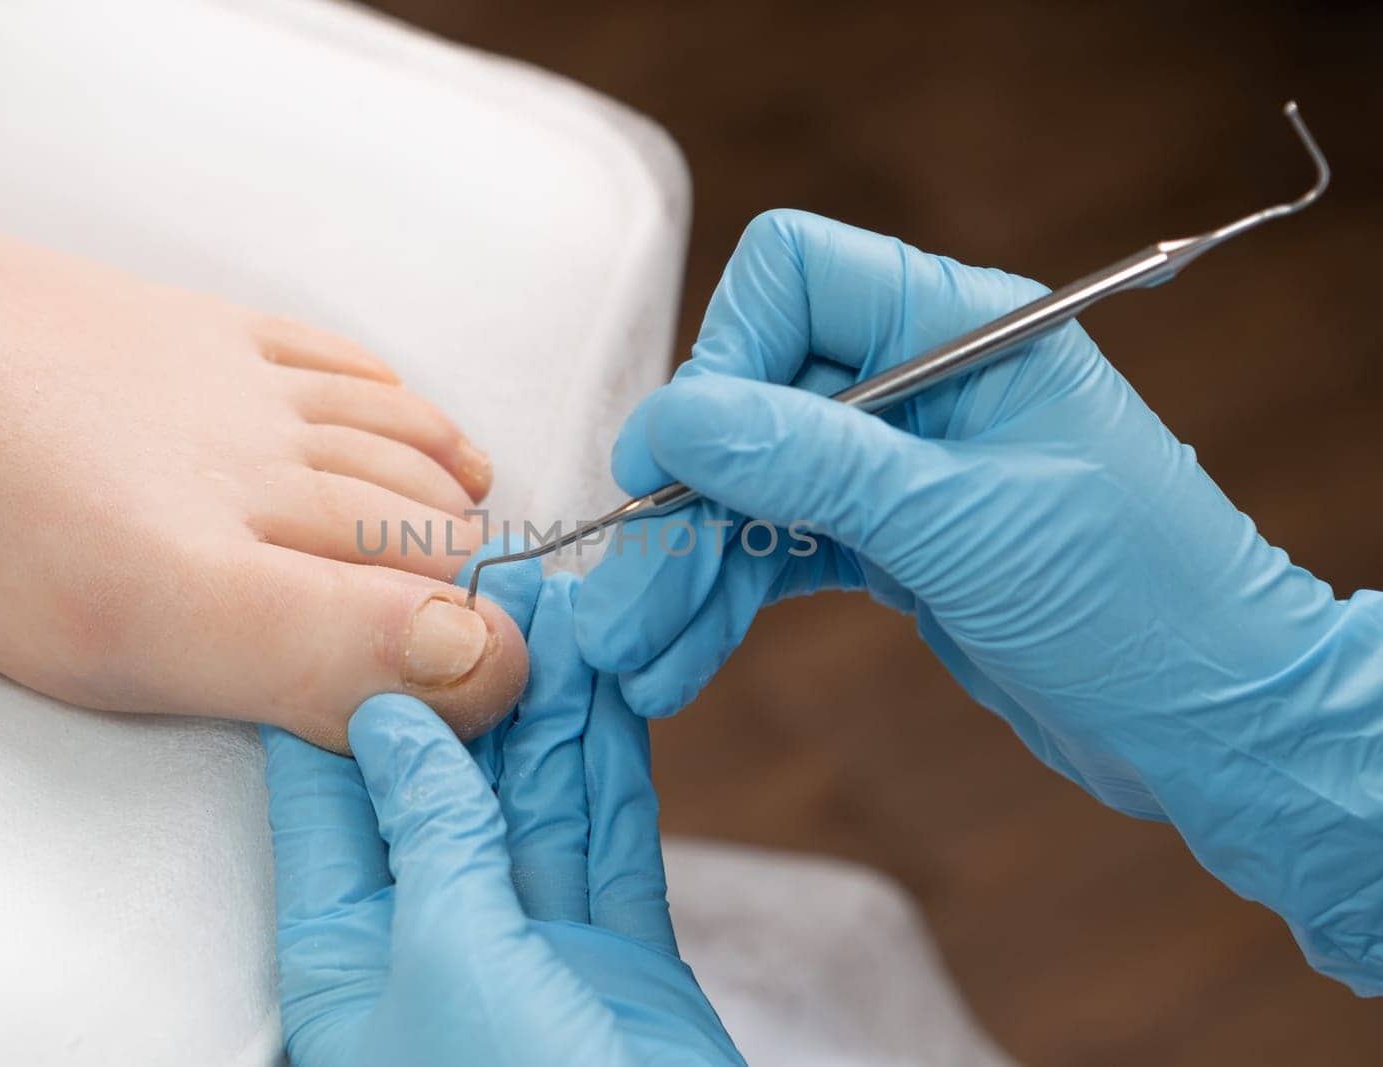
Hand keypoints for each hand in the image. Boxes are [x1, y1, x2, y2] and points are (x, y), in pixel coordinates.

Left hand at [262, 564, 741, 1065]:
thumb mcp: (444, 960)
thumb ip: (429, 833)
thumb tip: (392, 721)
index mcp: (347, 961)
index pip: (330, 800)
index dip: (353, 693)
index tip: (370, 595)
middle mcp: (433, 940)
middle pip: (446, 782)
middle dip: (471, 680)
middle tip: (491, 582)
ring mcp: (532, 942)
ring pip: (536, 796)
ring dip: (549, 704)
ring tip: (557, 605)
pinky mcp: (616, 949)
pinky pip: (610, 834)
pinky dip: (612, 759)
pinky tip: (610, 685)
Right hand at [574, 209, 1382, 991]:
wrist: (1215, 724)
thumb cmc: (1140, 604)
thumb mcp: (964, 526)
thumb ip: (812, 461)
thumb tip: (674, 419)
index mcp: (962, 328)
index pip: (794, 277)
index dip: (723, 360)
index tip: (671, 462)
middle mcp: (923, 381)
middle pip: (753, 399)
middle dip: (684, 503)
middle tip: (621, 605)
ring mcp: (905, 464)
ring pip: (756, 486)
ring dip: (691, 568)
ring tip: (637, 657)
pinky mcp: (894, 539)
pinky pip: (782, 546)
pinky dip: (731, 597)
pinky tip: (684, 658)